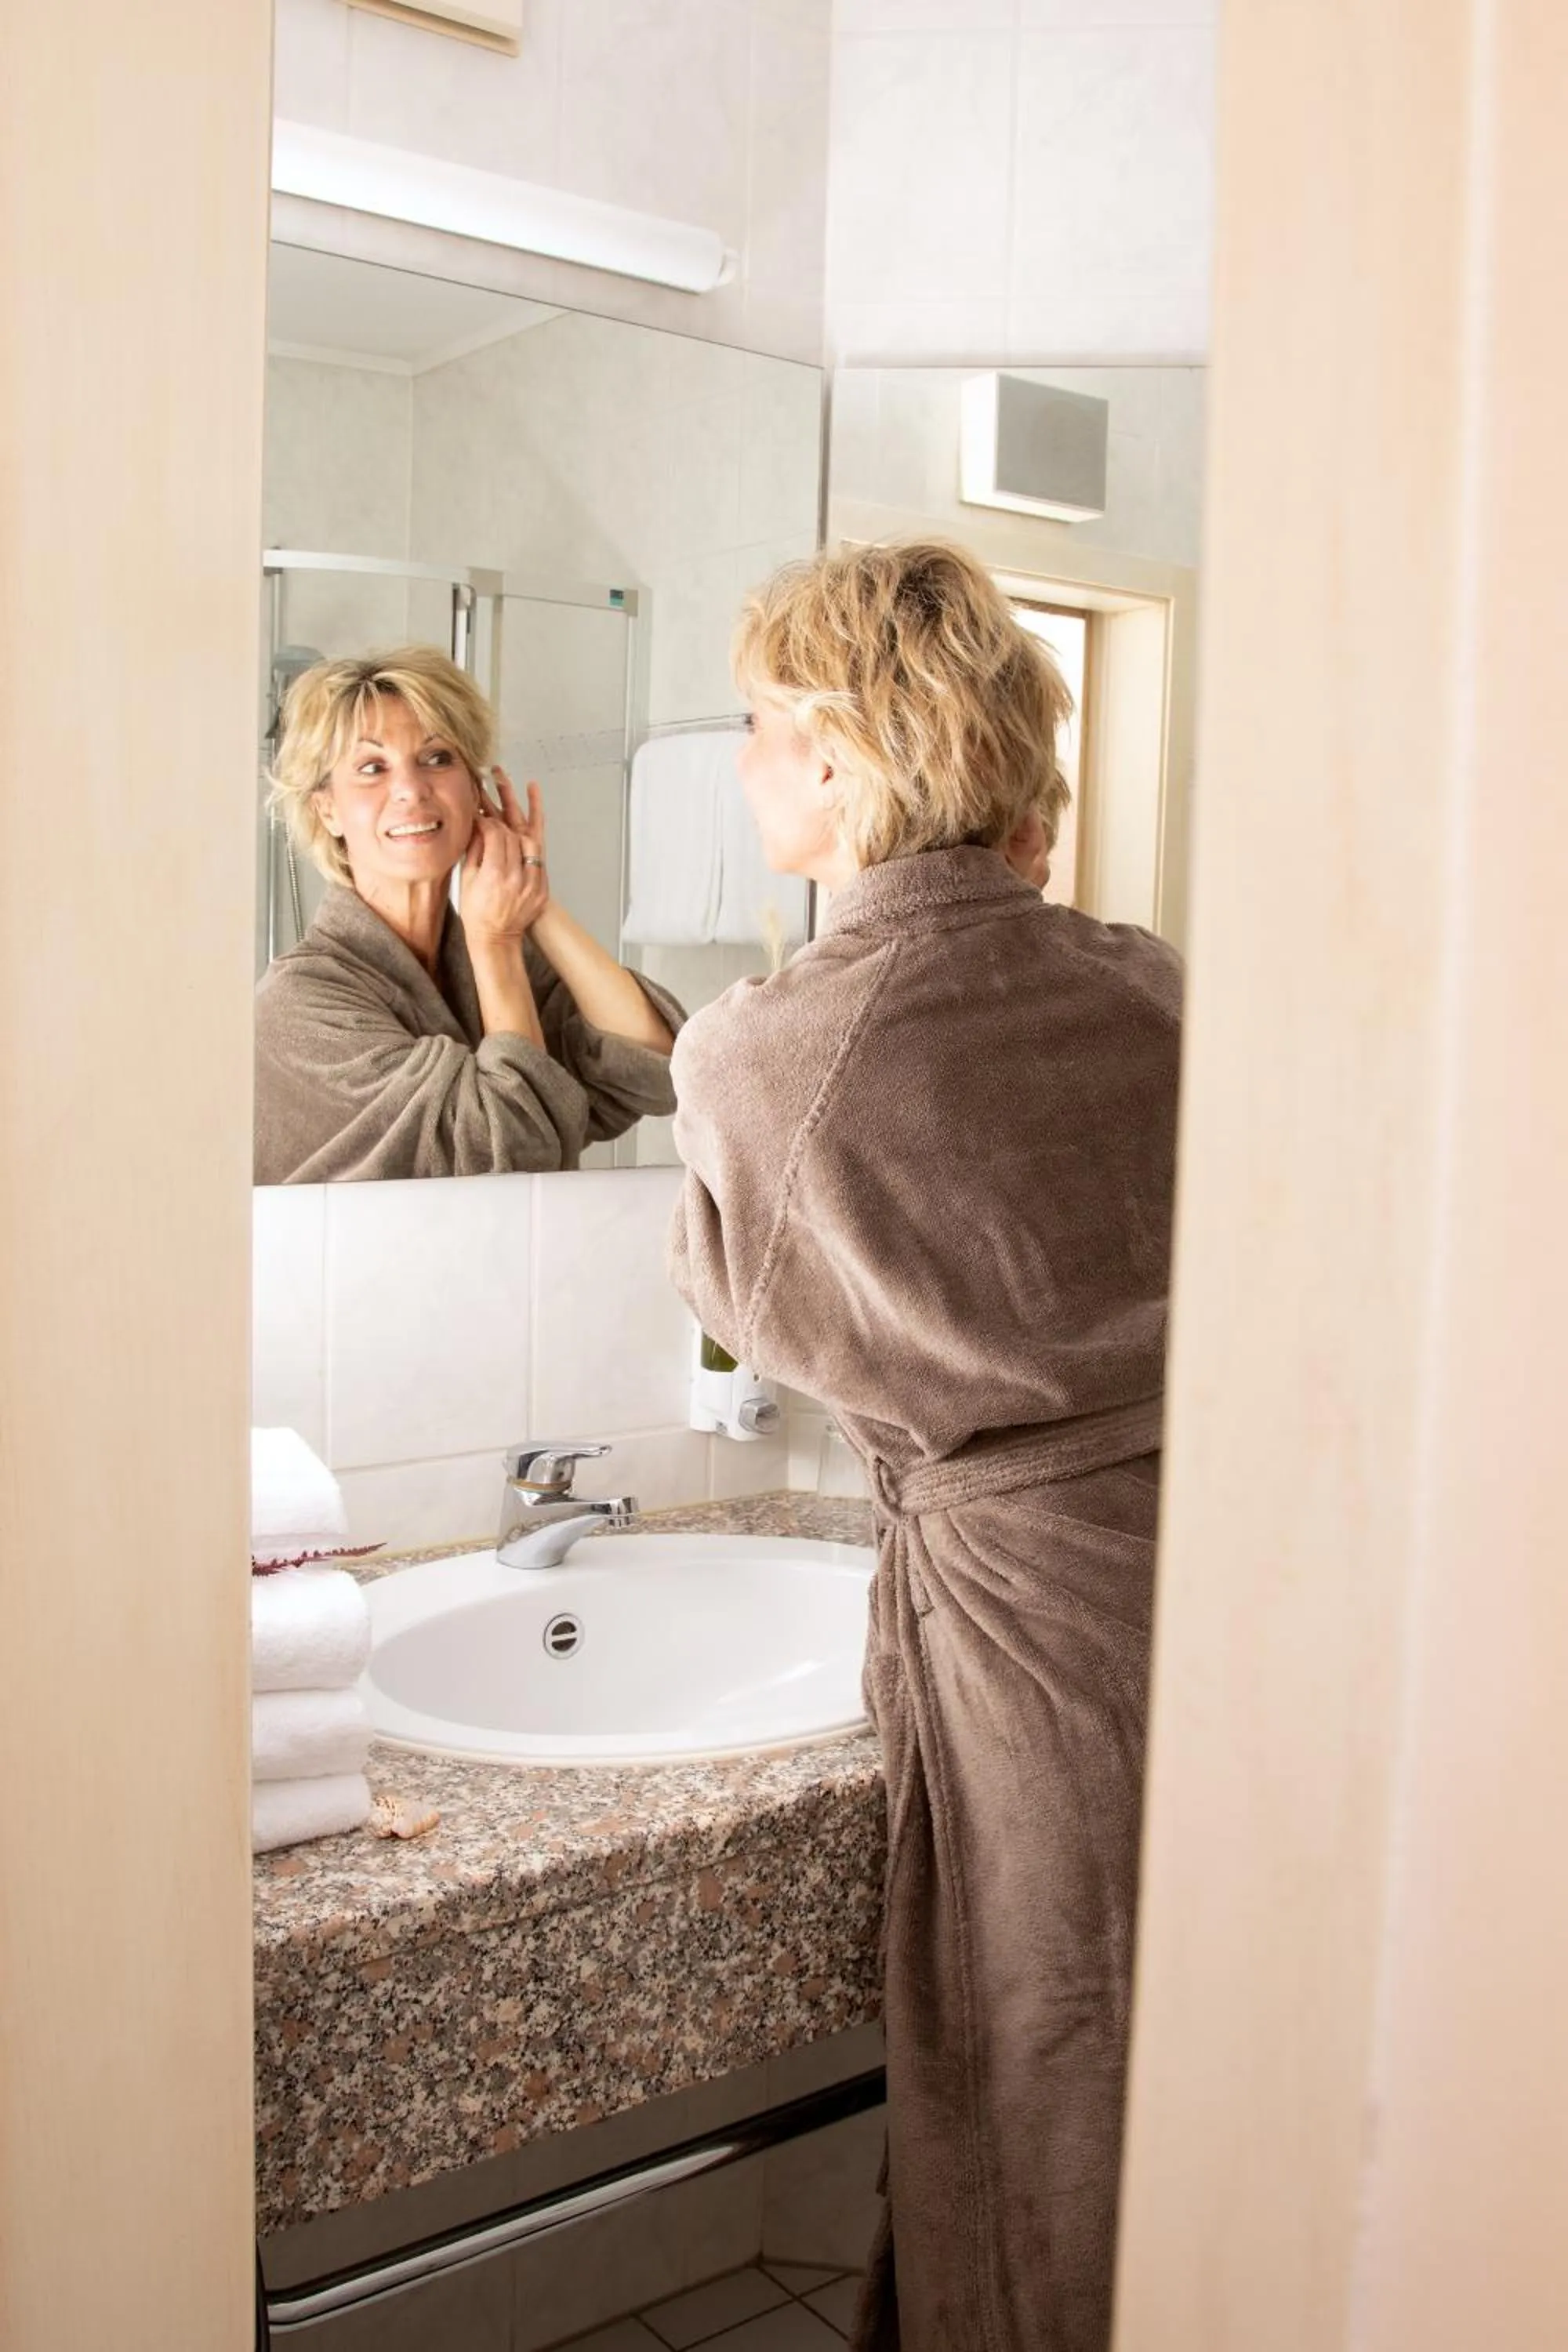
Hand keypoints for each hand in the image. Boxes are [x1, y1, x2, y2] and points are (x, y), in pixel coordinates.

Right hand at [462, 770, 548, 943]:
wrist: (496, 938)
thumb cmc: (476, 911)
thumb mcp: (467, 880)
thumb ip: (474, 850)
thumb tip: (477, 825)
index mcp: (495, 875)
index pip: (495, 835)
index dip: (486, 819)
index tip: (478, 812)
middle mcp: (517, 877)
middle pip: (514, 833)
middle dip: (502, 809)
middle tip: (493, 788)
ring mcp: (532, 882)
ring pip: (532, 839)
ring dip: (524, 814)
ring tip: (523, 786)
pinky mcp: (541, 887)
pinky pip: (540, 854)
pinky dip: (536, 832)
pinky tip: (535, 811)